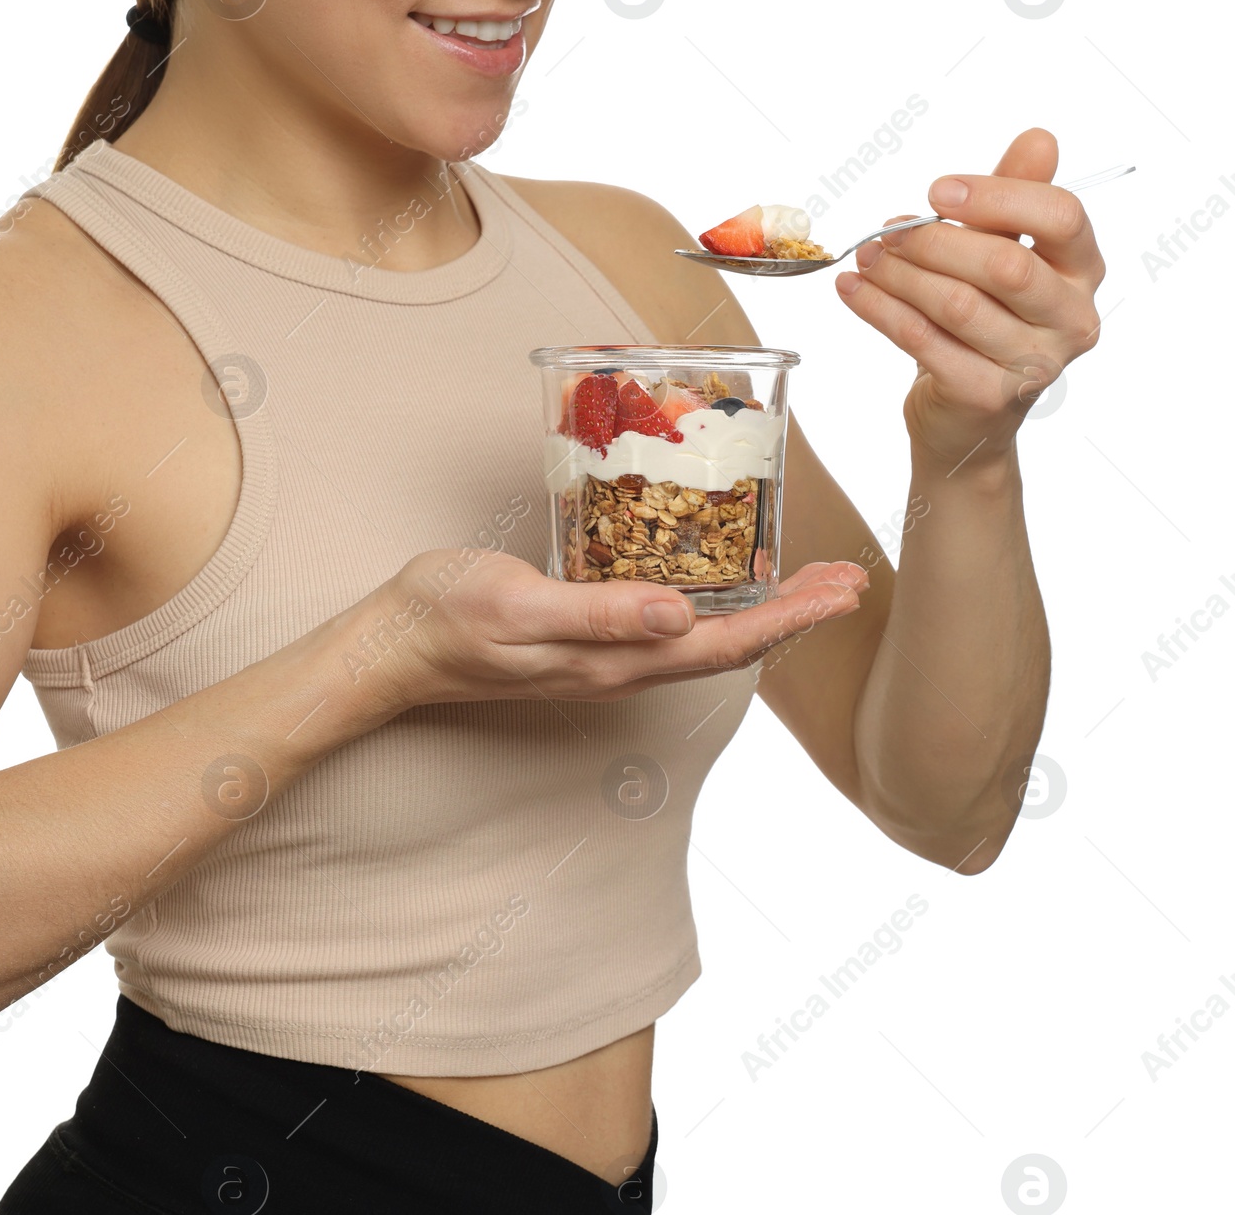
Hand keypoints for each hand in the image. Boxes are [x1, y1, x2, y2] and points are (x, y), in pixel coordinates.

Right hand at [362, 548, 868, 710]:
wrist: (393, 646)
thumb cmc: (446, 617)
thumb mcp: (519, 604)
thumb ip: (599, 613)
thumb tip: (683, 616)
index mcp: (615, 659)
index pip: (726, 644)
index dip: (791, 617)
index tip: (843, 589)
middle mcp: (621, 665)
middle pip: (731, 644)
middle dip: (795, 613)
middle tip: (849, 578)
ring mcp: (605, 656)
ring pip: (706, 637)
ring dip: (763, 609)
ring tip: (806, 580)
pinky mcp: (586, 638)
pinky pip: (670, 625)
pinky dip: (716, 602)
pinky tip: (719, 580)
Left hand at [833, 128, 1106, 472]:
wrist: (967, 413)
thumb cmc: (985, 320)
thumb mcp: (1001, 253)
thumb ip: (1013, 201)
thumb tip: (1039, 139)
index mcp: (1084, 271)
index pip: (1061, 217)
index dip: (997, 196)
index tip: (936, 191)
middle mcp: (1072, 318)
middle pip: (1004, 263)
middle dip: (934, 241)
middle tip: (887, 231)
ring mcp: (1033, 363)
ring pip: (957, 304)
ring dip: (900, 274)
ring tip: (865, 257)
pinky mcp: (985, 394)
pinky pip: (923, 340)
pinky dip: (879, 310)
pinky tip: (852, 289)